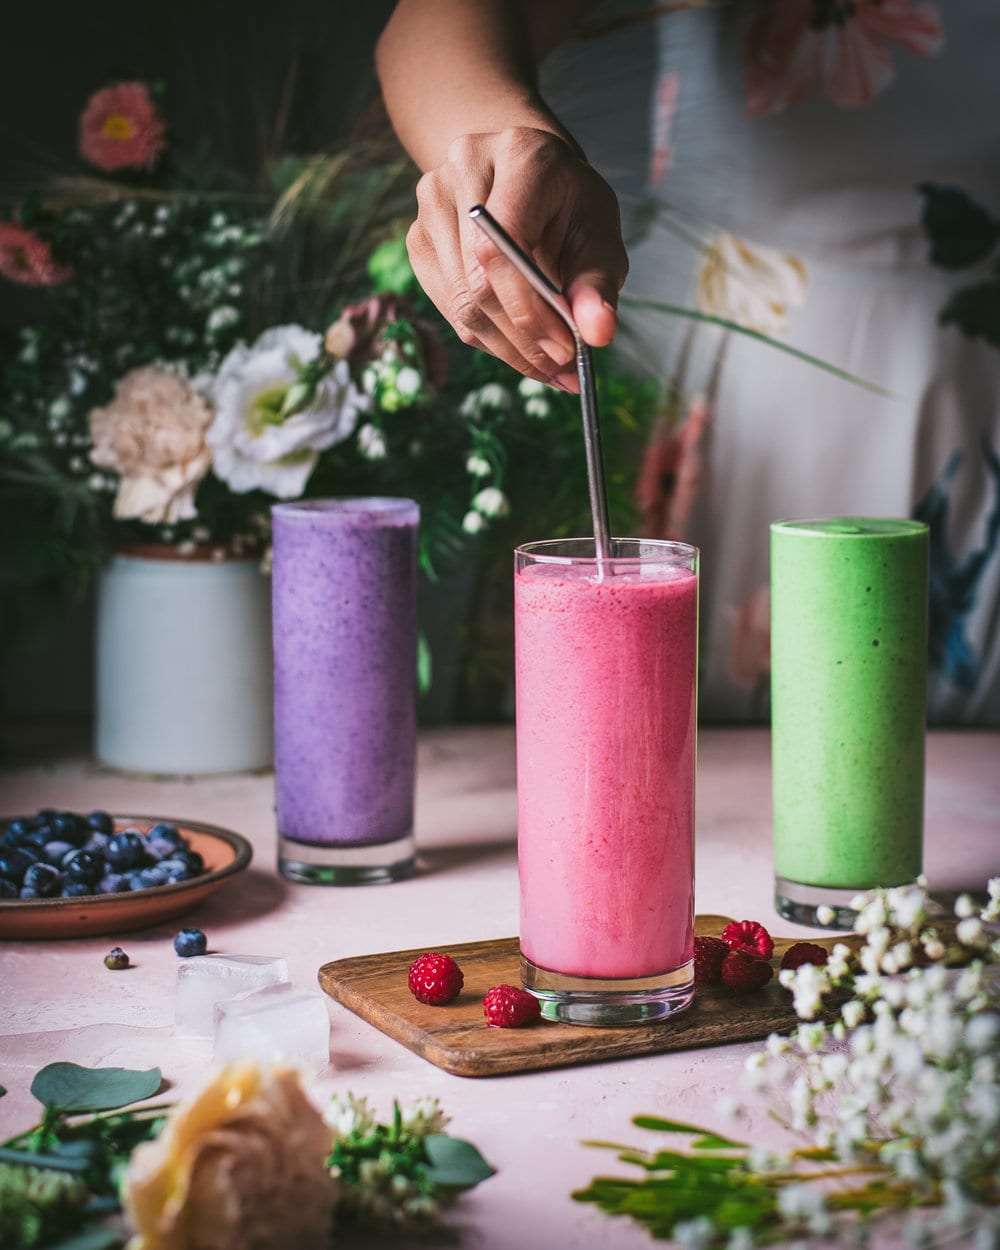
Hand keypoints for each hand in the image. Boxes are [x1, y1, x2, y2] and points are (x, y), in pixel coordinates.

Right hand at [406, 127, 627, 389]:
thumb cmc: (569, 206)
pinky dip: (488, 339)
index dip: (528, 309)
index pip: (500, 247)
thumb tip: (598, 334)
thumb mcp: (599, 236)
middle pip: (478, 282)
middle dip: (523, 340)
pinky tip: (520, 347)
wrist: (528, 177)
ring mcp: (431, 203)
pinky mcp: (418, 239)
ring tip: (548, 368)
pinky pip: (450, 309)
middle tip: (561, 373)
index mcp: (518, 155)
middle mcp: (463, 169)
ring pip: (462, 305)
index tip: (564, 351)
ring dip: (507, 349)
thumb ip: (597, 285)